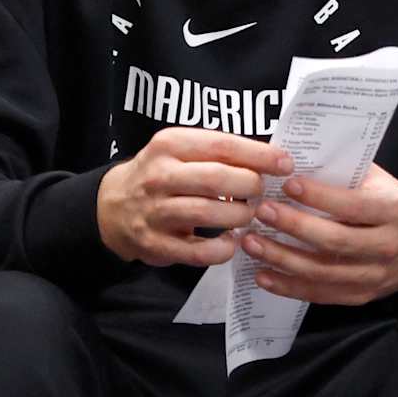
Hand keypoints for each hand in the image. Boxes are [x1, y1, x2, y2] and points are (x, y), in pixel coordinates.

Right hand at [97, 128, 289, 267]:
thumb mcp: (181, 151)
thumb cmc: (162, 175)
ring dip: (239, 217)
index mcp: (169, 144)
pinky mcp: (154, 244)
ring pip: (208, 213)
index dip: (258, 155)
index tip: (285, 163)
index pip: (222, 145)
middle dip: (250, 187)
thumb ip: (219, 153)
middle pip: (217, 179)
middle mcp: (159, 175)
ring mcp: (154, 211)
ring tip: (248, 216)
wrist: (112, 206)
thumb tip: (273, 159)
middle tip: (261, 193)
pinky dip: (222, 250)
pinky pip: (197, 251)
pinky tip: (231, 243)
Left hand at [241, 164, 397, 305]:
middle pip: (335, 241)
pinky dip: (290, 287)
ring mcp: (374, 275)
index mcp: (392, 210)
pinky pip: (321, 294)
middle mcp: (386, 245)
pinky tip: (263, 275)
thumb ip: (345, 171)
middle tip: (261, 211)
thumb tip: (294, 155)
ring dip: (283, 258)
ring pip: (323, 272)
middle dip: (294, 226)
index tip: (288, 184)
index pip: (353, 206)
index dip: (320, 197)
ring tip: (251, 243)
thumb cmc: (392, 205)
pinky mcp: (361, 296)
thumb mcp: (380, 182)